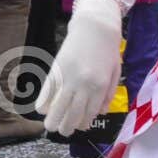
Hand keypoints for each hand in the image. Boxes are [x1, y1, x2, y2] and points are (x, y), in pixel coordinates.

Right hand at [37, 0, 122, 135]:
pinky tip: (43, 109)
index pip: (88, 114)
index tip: (79, 127)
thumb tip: (100, 112)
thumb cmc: (108, 49)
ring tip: (51, 126)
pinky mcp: (56, 70)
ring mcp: (68, 78)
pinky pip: (47, 93)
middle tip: (63, 131)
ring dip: (53, 121)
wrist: (95, 26)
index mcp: (100, 87)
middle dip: (66, 128)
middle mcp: (83, 85)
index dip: (82, 124)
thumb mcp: (115, 73)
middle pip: (72, 115)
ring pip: (57, 108)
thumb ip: (109, 94)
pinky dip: (43, 104)